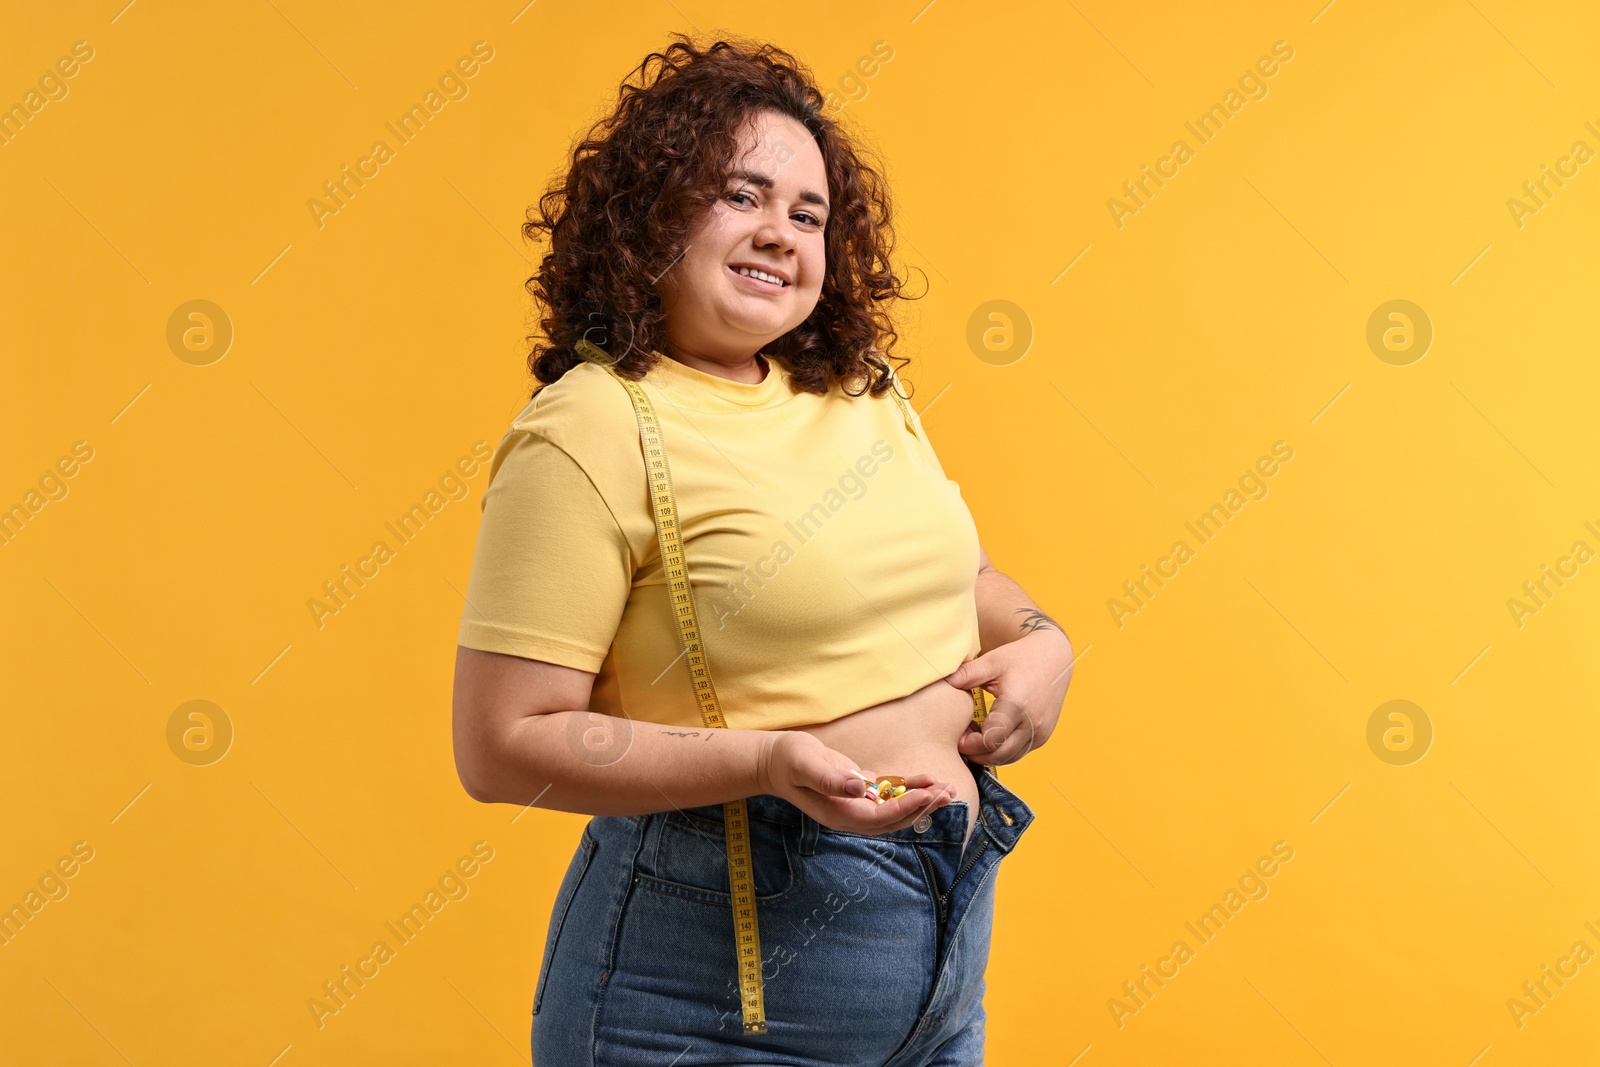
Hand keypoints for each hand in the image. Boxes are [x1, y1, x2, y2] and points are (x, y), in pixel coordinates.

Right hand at [756, 731, 953, 834]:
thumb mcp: (805, 765)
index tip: (927, 794)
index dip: (905, 808)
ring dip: (922, 800)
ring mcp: (857, 805)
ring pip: (897, 809)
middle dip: (923, 807)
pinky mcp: (860, 792)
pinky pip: (890, 795)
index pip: (879, 818)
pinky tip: (928, 779)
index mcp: (839, 814)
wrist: (776, 761)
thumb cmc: (788, 761)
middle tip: (948, 792)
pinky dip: (909, 788)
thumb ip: (829, 778)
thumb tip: (858, 787)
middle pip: (895, 818)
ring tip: (948, 788)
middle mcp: (852, 815)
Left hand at [943, 629, 1073, 765]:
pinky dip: (1002, 751)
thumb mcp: (992, 661)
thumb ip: (966, 673)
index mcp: (1017, 705)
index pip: (990, 740)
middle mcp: (1032, 723)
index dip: (970, 743)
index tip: (957, 735)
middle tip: (960, 740)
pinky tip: (989, 736)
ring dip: (988, 754)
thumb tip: (942, 681)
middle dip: (976, 753)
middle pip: (998, 754)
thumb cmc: (1020, 658)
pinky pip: (1018, 753)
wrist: (1054, 658)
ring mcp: (1040, 732)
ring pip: (1009, 758)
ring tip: (973, 737)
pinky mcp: (1043, 736)